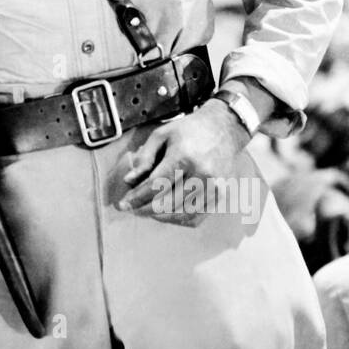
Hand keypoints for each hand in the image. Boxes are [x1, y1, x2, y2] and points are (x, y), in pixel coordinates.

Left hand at [114, 99, 249, 225]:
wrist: (225, 128)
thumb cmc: (190, 130)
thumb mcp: (162, 135)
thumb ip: (144, 158)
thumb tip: (129, 180)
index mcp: (184, 156)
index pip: (155, 185)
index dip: (136, 198)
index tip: (123, 204)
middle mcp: (201, 174)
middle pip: (166, 203)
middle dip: (144, 210)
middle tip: (132, 209)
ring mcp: (213, 187)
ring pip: (180, 214)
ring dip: (159, 217)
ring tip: (146, 212)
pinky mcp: (220, 195)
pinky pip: (196, 218)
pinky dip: (178, 220)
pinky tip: (166, 214)